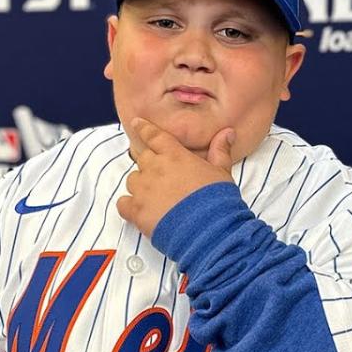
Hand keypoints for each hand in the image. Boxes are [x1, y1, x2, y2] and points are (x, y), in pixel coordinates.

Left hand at [117, 117, 235, 237]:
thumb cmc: (216, 199)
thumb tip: (228, 132)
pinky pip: (123, 203)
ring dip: (140, 184)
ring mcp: (143, 189)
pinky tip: (139, 211)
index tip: (136, 122)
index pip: (154, 136)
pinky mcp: (137, 211)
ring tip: (155, 196)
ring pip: (132, 180)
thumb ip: (220, 151)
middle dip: (149, 165)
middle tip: (160, 177)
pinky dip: (128, 206)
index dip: (144, 128)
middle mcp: (155, 168)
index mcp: (174, 155)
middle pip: (142, 158)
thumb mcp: (222, 172)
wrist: (208, 229)